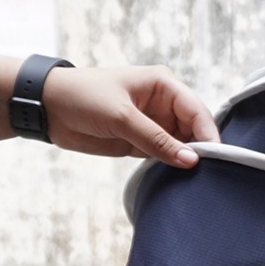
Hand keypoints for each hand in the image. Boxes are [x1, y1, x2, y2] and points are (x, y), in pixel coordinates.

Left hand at [42, 63, 218, 166]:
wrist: (48, 108)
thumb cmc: (83, 97)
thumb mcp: (121, 117)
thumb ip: (156, 140)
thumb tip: (190, 160)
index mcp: (163, 85)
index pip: (196, 110)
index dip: (208, 134)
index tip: (217, 158)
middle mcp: (163, 104)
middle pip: (193, 129)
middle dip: (200, 149)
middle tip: (208, 174)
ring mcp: (153, 124)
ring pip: (181, 145)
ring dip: (185, 160)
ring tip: (195, 180)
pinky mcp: (140, 142)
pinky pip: (163, 156)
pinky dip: (169, 166)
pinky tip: (177, 179)